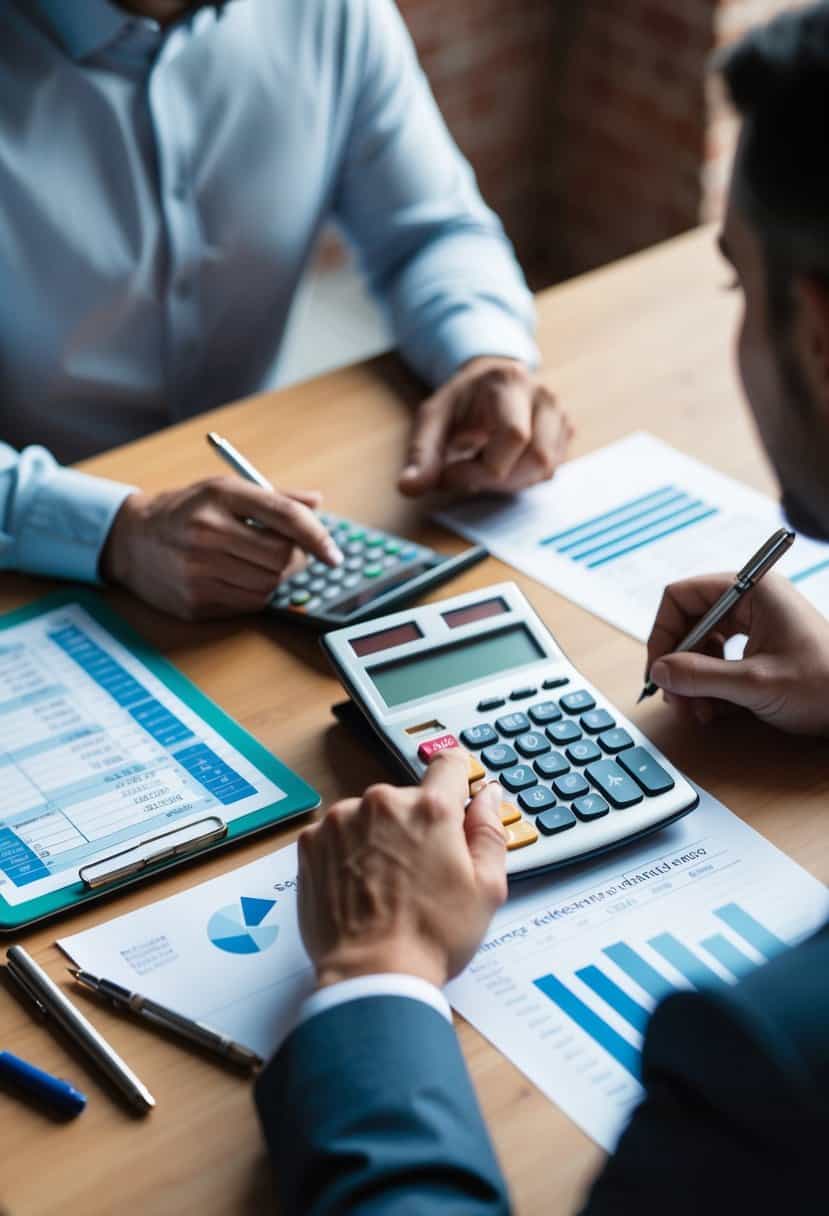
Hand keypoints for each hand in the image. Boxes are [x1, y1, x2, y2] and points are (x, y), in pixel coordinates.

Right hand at [100, 477, 342, 620]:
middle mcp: (206, 531)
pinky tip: (238, 578)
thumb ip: (274, 498)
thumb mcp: (224, 491)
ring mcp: (197, 569)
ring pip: (268, 585)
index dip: (317, 536)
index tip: (334, 554)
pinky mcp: (193, 600)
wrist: (129, 540)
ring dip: (275, 578)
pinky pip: (247, 604)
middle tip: (290, 555)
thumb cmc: (185, 511)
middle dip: (295, 559)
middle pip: (280, 557)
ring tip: (257, 564)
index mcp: (220, 495)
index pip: (284, 516)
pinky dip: (255, 594)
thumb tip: (317, 503)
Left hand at [297, 749, 507, 988]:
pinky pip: (337, 834)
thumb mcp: (486, 888)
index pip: (448, 764)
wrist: (371, 976)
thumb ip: (489, 831)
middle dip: (416, 826)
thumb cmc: (430, 938)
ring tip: (386, 887)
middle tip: (421, 873)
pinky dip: (346, 853)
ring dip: (378, 838)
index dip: (455, 779)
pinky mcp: (311, 842)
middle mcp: (383, 803)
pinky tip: (359, 887)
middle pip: (407, 799)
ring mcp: (342, 820)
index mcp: (431, 809)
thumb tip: (487, 796)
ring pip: (370, 816)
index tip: (454, 793)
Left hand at [398, 357, 571, 496]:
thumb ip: (422, 454)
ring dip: (509, 483)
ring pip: (547, 470)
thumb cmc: (461, 401)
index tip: (450, 475)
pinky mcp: (566, 435)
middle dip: (497, 480)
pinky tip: (501, 465)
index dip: (481, 469)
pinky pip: (549, 473)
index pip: (514, 436)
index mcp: (511, 382)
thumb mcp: (433, 419)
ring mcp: (561, 416)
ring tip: (482, 467)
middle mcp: (545, 397)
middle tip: (466, 476)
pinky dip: (521, 480)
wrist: (490, 382)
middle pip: (538, 458)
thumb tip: (409, 487)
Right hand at [646, 573, 828, 733]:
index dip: (663, 633)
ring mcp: (755, 626)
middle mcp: (750, 602)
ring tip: (698, 712)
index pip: (681, 596)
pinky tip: (714, 712)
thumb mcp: (755, 684)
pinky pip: (718, 663)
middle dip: (678, 665)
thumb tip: (660, 672)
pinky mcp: (758, 650)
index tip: (659, 670)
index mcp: (751, 590)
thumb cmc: (825, 685)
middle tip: (676, 700)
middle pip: (688, 625)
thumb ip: (701, 676)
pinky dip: (709, 688)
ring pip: (700, 648)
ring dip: (692, 682)